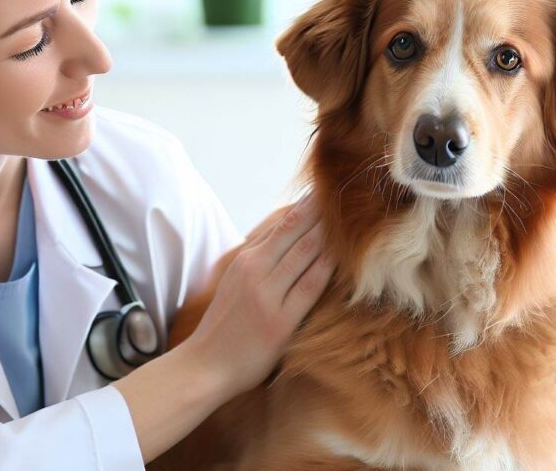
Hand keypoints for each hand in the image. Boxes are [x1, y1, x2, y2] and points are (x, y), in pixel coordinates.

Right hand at [185, 193, 336, 398]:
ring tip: (349, 215)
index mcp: (245, 260)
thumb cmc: (225, 326)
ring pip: (305, 253)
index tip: (326, 190)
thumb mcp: (235, 284)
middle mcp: (255, 270)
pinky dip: (328, 267)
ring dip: (328, 232)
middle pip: (295, 231)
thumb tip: (286, 241)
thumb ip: (259, 262)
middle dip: (321, 210)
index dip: (307, 206)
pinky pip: (310, 287)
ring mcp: (267, 294)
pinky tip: (344, 256)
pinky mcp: (280, 321)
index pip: (282, 224)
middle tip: (344, 192)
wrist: (205, 364)